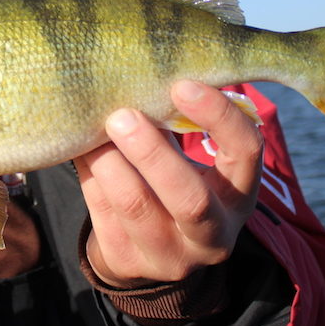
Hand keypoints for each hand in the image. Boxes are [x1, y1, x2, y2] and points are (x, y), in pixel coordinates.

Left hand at [75, 81, 262, 287]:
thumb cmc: (172, 179)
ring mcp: (169, 255)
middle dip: (153, 154)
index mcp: (239, 195)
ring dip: (109, 161)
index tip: (182, 84)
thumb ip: (176, 121)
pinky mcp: (127, 262)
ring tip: (94, 127)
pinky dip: (88, 171)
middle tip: (122, 115)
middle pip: (190, 199)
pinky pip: (101, 211)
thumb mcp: (189, 157)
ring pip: (135, 206)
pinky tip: (79, 145)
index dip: (218, 117)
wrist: (147, 248)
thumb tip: (143, 64)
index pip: (245, 153)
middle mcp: (213, 235)